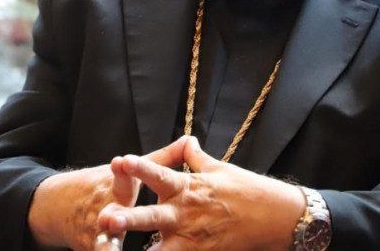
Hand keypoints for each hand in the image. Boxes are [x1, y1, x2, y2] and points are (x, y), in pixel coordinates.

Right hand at [27, 137, 191, 249]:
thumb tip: (190, 141)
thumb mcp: (129, 171)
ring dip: (107, 248)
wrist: (58, 206)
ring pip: (103, 242)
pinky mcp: (92, 249)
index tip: (121, 162)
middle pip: (112, 213)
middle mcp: (106, 208)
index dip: (124, 169)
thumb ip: (162, 159)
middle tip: (112, 219)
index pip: (122, 175)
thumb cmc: (104, 186)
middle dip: (115, 216)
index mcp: (118, 186)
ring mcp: (98, 232)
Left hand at [98, 136, 303, 250]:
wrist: (275, 217)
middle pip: (150, 216)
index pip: (160, 174)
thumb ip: (195, 157)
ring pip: (158, 250)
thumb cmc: (247, 190)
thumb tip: (186, 140)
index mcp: (188, 186)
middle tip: (104, 219)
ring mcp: (192, 237)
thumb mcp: (220, 168)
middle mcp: (185, 213)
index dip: (140, 168)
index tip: (121, 161)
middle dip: (127, 219)